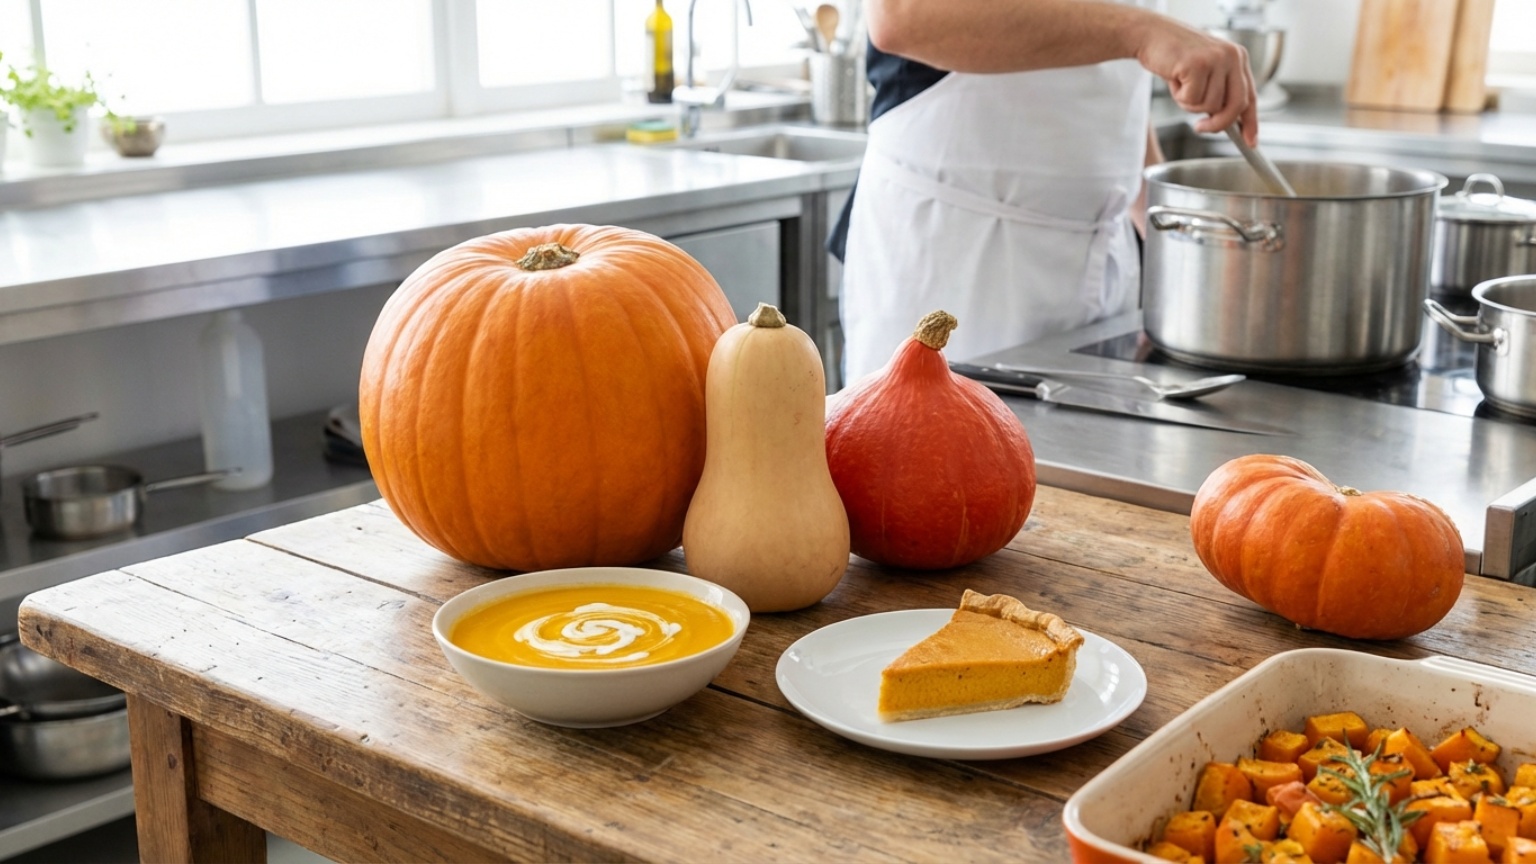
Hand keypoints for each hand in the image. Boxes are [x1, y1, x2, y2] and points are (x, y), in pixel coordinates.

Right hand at [1135, 17, 1258, 144]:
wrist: (1151, 34)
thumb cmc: (1174, 55)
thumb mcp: (1204, 72)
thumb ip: (1217, 91)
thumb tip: (1224, 121)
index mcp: (1237, 57)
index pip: (1250, 96)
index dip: (1250, 122)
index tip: (1250, 141)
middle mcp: (1232, 56)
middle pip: (1236, 105)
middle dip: (1218, 123)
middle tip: (1200, 127)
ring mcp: (1216, 59)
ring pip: (1211, 105)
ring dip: (1190, 103)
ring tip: (1181, 84)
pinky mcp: (1198, 64)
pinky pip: (1192, 99)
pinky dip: (1180, 96)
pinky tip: (1175, 79)